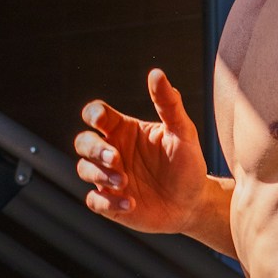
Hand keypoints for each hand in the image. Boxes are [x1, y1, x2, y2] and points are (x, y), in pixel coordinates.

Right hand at [75, 70, 206, 233]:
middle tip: (116, 159)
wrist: (194, 202)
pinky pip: (94, 201)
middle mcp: (112, 151)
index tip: (101, 120)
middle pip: (83, 142)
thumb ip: (169, 104)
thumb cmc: (187, 163)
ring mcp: (109, 178)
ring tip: (125, 182)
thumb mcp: (183, 132)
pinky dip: (107, 202)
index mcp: (123, 130)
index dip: (93, 115)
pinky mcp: (111, 203)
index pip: (96, 114)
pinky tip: (130, 204)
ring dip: (99, 174)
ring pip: (83, 169)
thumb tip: (157, 73)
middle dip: (94, 149)